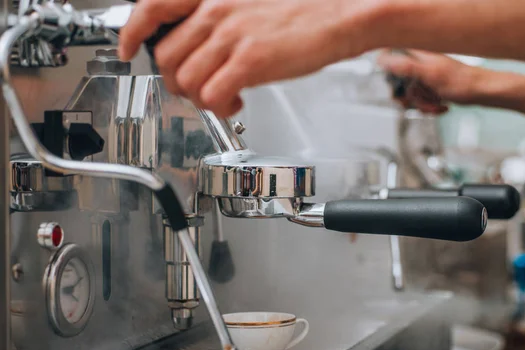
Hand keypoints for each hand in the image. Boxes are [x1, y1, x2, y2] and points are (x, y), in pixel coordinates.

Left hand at [119, 0, 373, 116]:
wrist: (341, 12)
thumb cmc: (304, 8)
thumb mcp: (252, 1)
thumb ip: (221, 17)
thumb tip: (203, 45)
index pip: (153, 7)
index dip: (133, 32)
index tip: (127, 48)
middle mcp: (216, 10)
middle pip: (167, 57)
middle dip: (176, 82)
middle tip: (196, 89)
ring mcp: (232, 35)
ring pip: (185, 80)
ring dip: (198, 98)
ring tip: (222, 97)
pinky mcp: (250, 61)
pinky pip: (211, 95)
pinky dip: (218, 107)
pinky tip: (235, 103)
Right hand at [378, 50, 480, 112]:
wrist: (483, 92)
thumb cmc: (462, 82)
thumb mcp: (429, 74)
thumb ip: (405, 66)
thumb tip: (382, 60)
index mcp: (417, 55)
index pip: (391, 60)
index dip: (392, 77)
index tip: (400, 87)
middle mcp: (420, 64)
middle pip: (399, 84)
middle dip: (411, 97)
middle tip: (421, 99)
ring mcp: (426, 77)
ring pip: (411, 96)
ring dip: (423, 104)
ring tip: (436, 103)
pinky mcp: (431, 88)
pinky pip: (421, 101)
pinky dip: (430, 106)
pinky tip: (441, 105)